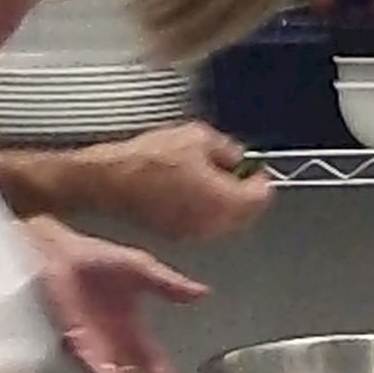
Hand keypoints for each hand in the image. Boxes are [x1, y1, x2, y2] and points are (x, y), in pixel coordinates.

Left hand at [27, 216, 206, 372]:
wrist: (53, 252)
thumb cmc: (88, 258)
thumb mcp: (140, 268)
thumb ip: (169, 284)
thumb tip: (201, 292)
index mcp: (128, 329)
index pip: (151, 364)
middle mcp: (110, 344)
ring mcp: (92, 348)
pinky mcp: (76, 346)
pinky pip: (97, 371)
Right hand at [79, 123, 271, 240]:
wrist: (111, 180)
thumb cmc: (149, 160)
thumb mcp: (198, 137)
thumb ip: (228, 149)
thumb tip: (238, 157)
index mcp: (225, 201)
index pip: (262, 196)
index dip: (259, 178)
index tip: (253, 167)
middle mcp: (213, 224)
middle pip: (247, 214)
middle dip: (244, 193)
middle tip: (234, 172)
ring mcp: (195, 233)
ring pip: (225, 222)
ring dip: (225, 203)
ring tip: (208, 178)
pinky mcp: (176, 235)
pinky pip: (203, 225)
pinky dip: (205, 211)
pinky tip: (189, 190)